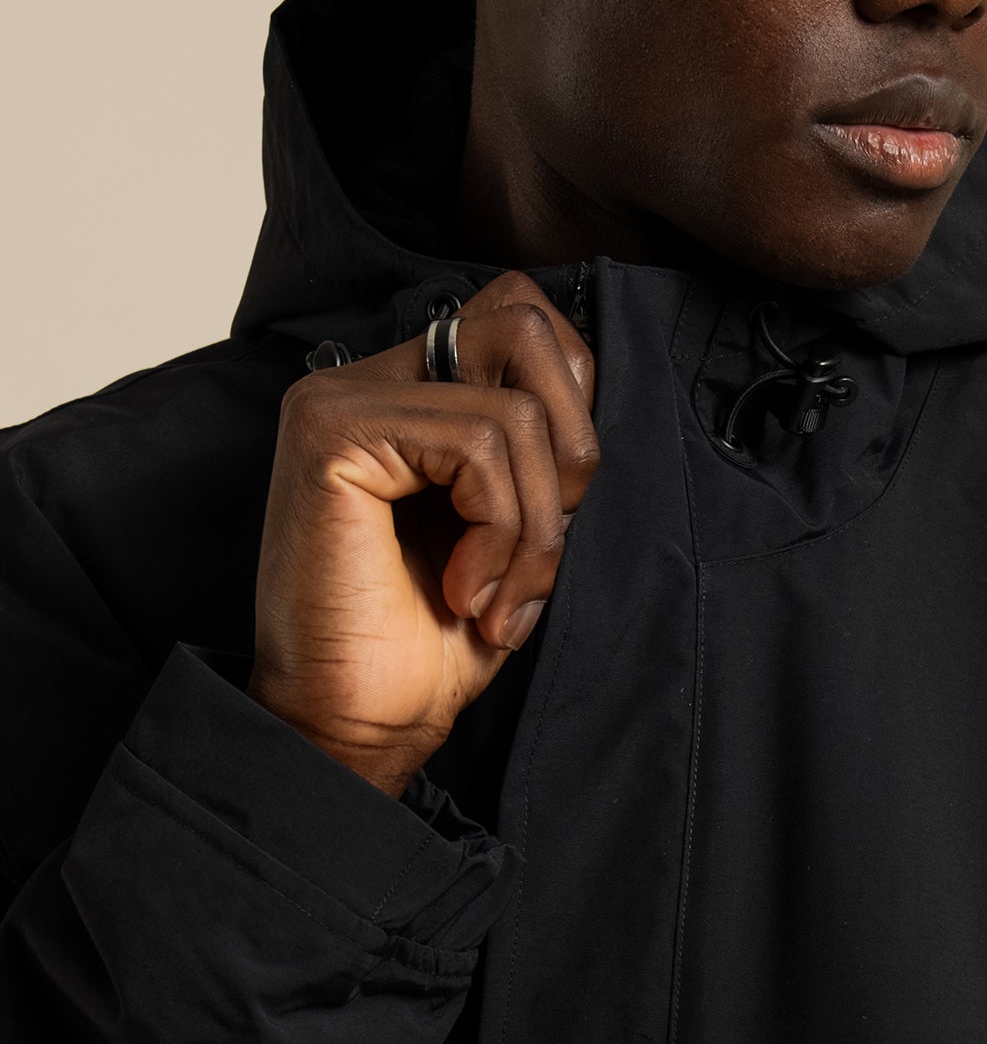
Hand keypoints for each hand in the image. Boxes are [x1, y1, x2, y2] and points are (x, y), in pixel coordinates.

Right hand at [248, 272, 598, 797]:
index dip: (573, 409)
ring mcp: (345, 397)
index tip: (555, 517)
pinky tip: (461, 592)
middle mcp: (369, 376)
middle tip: (541, 549)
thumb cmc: (434, 640)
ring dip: (535, 528)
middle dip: (570, 449)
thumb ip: (541, 447)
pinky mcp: (335, 431)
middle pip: (526, 322)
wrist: (361, 723)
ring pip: (516, 410)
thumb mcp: (517, 526)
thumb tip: (594, 388)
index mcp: (411, 389)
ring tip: (497, 597)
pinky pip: (478, 445)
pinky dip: (500, 534)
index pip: (527, 321)